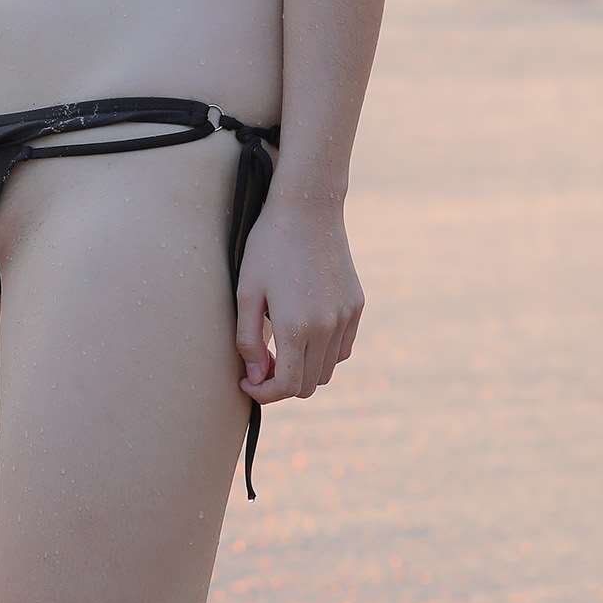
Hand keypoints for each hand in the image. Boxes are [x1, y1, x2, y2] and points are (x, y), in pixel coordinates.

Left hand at [234, 195, 362, 406]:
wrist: (308, 208)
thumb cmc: (268, 247)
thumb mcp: (247, 293)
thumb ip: (248, 340)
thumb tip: (254, 377)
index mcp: (297, 327)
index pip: (287, 386)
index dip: (264, 393)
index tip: (246, 382)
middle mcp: (328, 327)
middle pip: (308, 384)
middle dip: (280, 385)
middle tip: (258, 366)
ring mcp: (346, 317)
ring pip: (328, 369)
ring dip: (303, 370)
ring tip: (280, 350)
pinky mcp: (356, 305)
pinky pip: (343, 348)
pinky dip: (324, 353)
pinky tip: (304, 333)